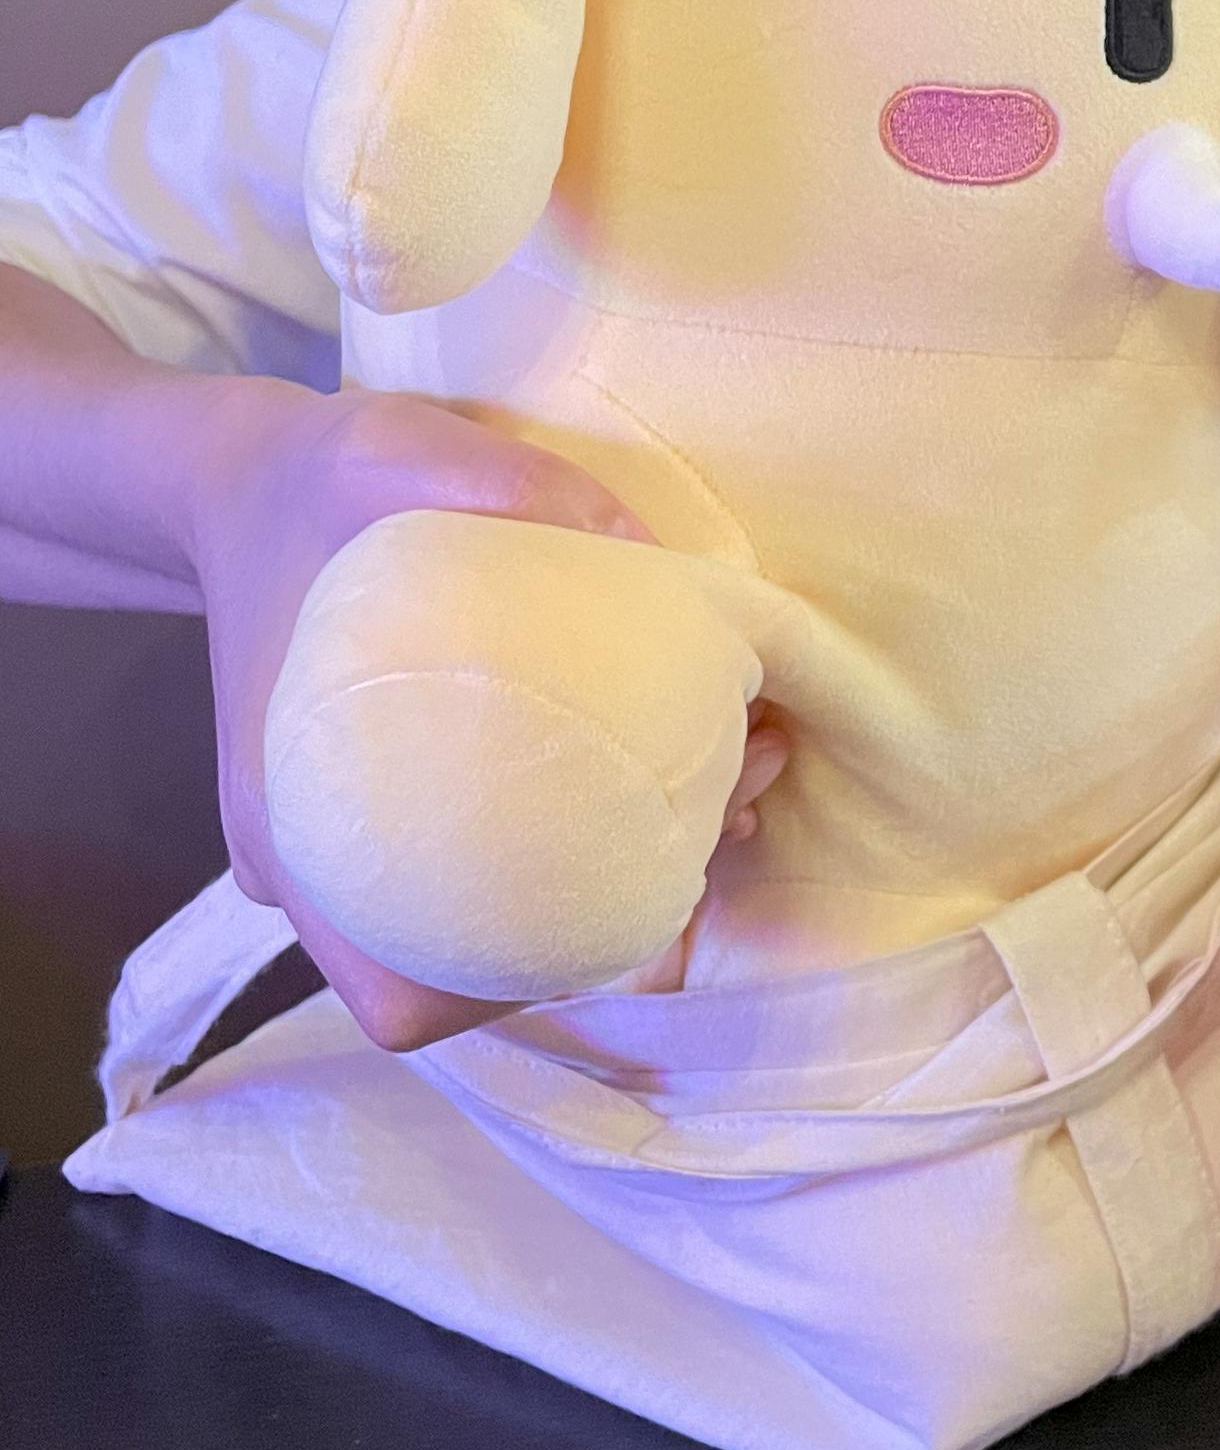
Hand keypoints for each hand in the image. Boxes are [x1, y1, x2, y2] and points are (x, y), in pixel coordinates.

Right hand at [178, 379, 785, 1050]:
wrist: (242, 484)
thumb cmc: (308, 485)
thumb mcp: (387, 451)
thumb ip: (497, 486)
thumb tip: (647, 549)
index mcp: (296, 814)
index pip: (394, 993)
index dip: (505, 998)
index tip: (621, 906)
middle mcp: (332, 858)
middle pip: (483, 972)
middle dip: (624, 921)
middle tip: (734, 811)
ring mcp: (373, 837)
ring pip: (512, 919)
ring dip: (637, 877)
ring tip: (747, 775)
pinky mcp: (420, 795)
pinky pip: (518, 848)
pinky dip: (611, 827)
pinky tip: (698, 754)